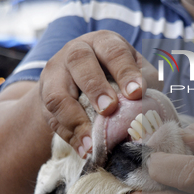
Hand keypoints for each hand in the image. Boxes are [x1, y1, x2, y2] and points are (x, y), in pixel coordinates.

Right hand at [39, 30, 159, 157]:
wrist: (81, 83)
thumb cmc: (118, 76)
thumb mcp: (135, 72)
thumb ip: (145, 82)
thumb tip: (148, 105)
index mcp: (102, 43)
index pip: (113, 51)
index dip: (125, 72)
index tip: (136, 93)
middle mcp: (75, 52)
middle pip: (79, 62)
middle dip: (95, 87)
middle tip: (109, 109)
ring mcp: (55, 75)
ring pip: (57, 94)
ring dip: (75, 120)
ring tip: (92, 142)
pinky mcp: (45, 99)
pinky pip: (52, 119)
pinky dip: (69, 137)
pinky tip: (84, 151)